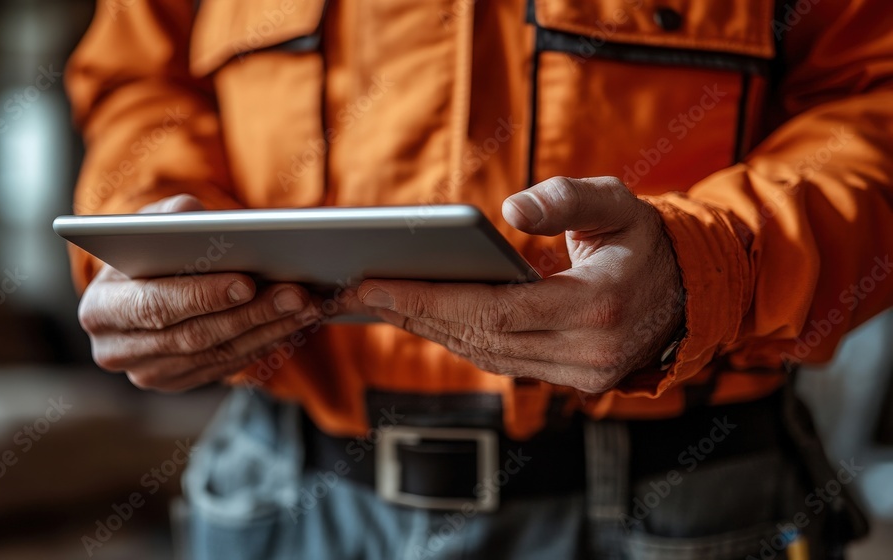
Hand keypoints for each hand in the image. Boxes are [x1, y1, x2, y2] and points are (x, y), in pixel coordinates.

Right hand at [78, 195, 320, 391]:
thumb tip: (196, 218)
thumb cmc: (147, 246)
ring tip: (308, 305)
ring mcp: (149, 373)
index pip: (155, 306)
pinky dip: (265, 342)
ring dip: (269, 330)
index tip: (246, 281)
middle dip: (250, 314)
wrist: (139, 285)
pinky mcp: (179, 382)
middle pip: (195, 336)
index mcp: (102, 308)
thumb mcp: (149, 222)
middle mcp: (117, 350)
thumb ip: (169, 216)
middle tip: (296, 293)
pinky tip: (295, 321)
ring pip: (219, 354)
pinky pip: (229, 365)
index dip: (202, 295)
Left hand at [358, 177, 684, 392]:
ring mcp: (582, 377)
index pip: (495, 312)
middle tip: (350, 290)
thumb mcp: (619, 202)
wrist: (693, 292)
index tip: (371, 282)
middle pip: (479, 339)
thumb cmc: (647, 239)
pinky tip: (420, 316)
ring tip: (374, 300)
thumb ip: (568, 198)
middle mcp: (590, 354)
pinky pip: (501, 362)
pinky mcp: (574, 383)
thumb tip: (509, 210)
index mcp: (600, 308)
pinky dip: (457, 339)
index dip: (429, 299)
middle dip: (410, 313)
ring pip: (484, 356)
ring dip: (427, 329)